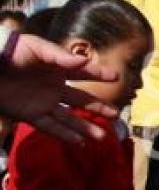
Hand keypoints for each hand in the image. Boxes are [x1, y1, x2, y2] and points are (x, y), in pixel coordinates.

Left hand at [0, 33, 117, 142]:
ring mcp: (44, 102)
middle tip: (115, 113)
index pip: (83, 72)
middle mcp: (55, 88)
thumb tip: (84, 61)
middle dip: (98, 106)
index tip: (116, 77)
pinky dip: (64, 135)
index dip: (99, 74)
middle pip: (81, 99)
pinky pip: (50, 127)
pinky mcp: (30, 115)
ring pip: (69, 117)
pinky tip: (79, 142)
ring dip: (85, 127)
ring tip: (101, 136)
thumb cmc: (11, 51)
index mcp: (58, 69)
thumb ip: (60, 55)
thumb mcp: (36, 47)